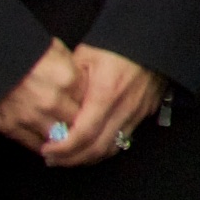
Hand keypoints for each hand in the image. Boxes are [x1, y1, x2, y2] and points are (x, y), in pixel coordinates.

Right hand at [0, 43, 85, 150]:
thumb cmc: (22, 52)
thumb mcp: (55, 50)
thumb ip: (75, 69)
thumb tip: (89, 86)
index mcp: (67, 79)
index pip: (92, 104)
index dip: (90, 107)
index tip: (88, 107)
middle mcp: (51, 100)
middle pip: (77, 124)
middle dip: (78, 124)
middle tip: (76, 123)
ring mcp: (29, 116)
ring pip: (59, 139)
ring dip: (61, 137)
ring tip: (61, 132)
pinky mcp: (9, 126)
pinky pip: (36, 145)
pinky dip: (44, 145)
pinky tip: (46, 138)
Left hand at [38, 46, 162, 167]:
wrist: (153, 40)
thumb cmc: (116, 45)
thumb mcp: (85, 56)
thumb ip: (70, 83)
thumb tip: (53, 106)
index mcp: (106, 93)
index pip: (83, 133)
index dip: (63, 148)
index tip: (46, 150)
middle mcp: (123, 108)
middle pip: (97, 148)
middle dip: (72, 159)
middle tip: (52, 159)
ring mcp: (137, 113)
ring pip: (112, 149)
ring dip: (88, 158)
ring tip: (67, 158)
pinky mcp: (144, 114)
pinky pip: (123, 140)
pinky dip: (104, 149)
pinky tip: (90, 148)